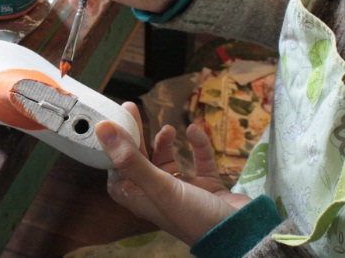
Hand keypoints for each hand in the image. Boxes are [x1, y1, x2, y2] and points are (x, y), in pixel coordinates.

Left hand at [96, 102, 251, 245]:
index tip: (112, 123)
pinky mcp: (206, 186)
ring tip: (168, 128)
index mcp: (141, 198)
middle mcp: (158, 194)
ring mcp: (183, 190)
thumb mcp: (158, 186)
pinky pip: (198, 161)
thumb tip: (102, 129)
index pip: (117, 169)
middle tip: (132, 109)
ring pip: (167, 160)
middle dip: (136, 135)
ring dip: (164, 142)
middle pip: (140, 160)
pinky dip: (197, 146)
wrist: (242, 235)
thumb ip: (130, 159)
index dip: (112, 148)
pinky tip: (195, 131)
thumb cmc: (193, 216)